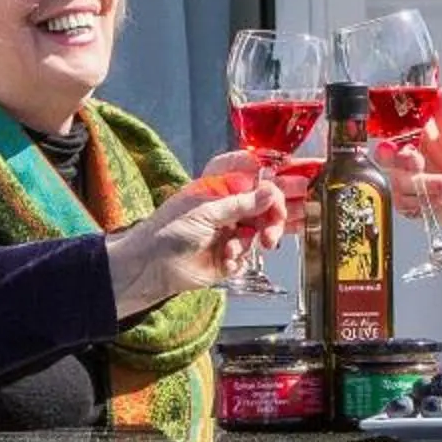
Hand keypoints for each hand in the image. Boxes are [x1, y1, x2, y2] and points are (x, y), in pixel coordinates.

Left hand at [105, 171, 287, 312]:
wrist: (151, 268)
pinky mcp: (229, 256)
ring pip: (261, 229)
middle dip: (275, 212)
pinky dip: (240, 256)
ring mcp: (229, 231)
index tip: (290, 177)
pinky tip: (225, 259)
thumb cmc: (168, 231)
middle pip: (264, 203)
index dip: (271, 174)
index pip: (251, 173)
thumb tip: (271, 191)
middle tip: (283, 222)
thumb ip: (242, 204)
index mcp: (219, 187)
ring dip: (259, 237)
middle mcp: (227, 207)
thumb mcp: (207, 212)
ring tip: (248, 246)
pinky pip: (249, 254)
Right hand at [373, 88, 441, 230]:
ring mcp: (410, 183)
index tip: (400, 146)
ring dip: (427, 185)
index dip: (391, 141)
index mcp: (419, 140)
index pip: (393, 136)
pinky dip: (426, 202)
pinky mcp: (412, 204)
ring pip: (399, 184)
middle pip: (387, 160)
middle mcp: (411, 160)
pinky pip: (405, 204)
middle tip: (419, 163)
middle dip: (403, 163)